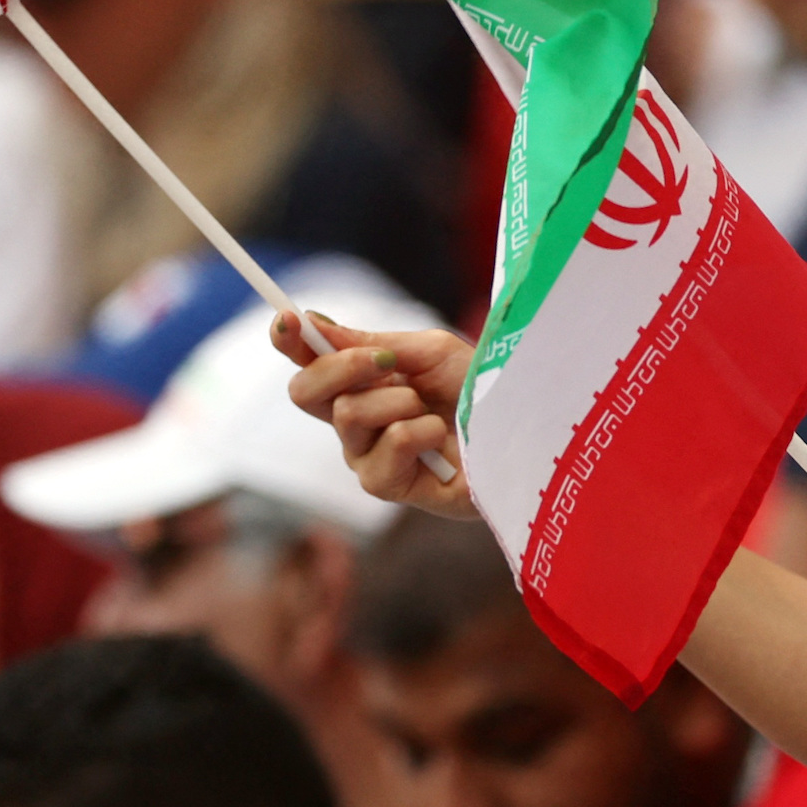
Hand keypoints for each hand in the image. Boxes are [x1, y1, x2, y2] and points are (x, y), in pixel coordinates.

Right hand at [275, 311, 479, 519]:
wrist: (519, 425)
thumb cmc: (477, 388)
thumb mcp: (428, 352)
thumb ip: (370, 342)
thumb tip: (312, 323)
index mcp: (360, 384)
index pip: (309, 365)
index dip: (290, 342)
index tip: (286, 320)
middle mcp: (354, 422)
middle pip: (306, 392)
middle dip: (342, 367)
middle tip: (385, 360)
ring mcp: (366, 456)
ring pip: (348, 415)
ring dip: (398, 401)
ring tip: (431, 409)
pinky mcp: (388, 486)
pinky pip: (386, 447)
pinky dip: (420, 432)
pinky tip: (441, 438)